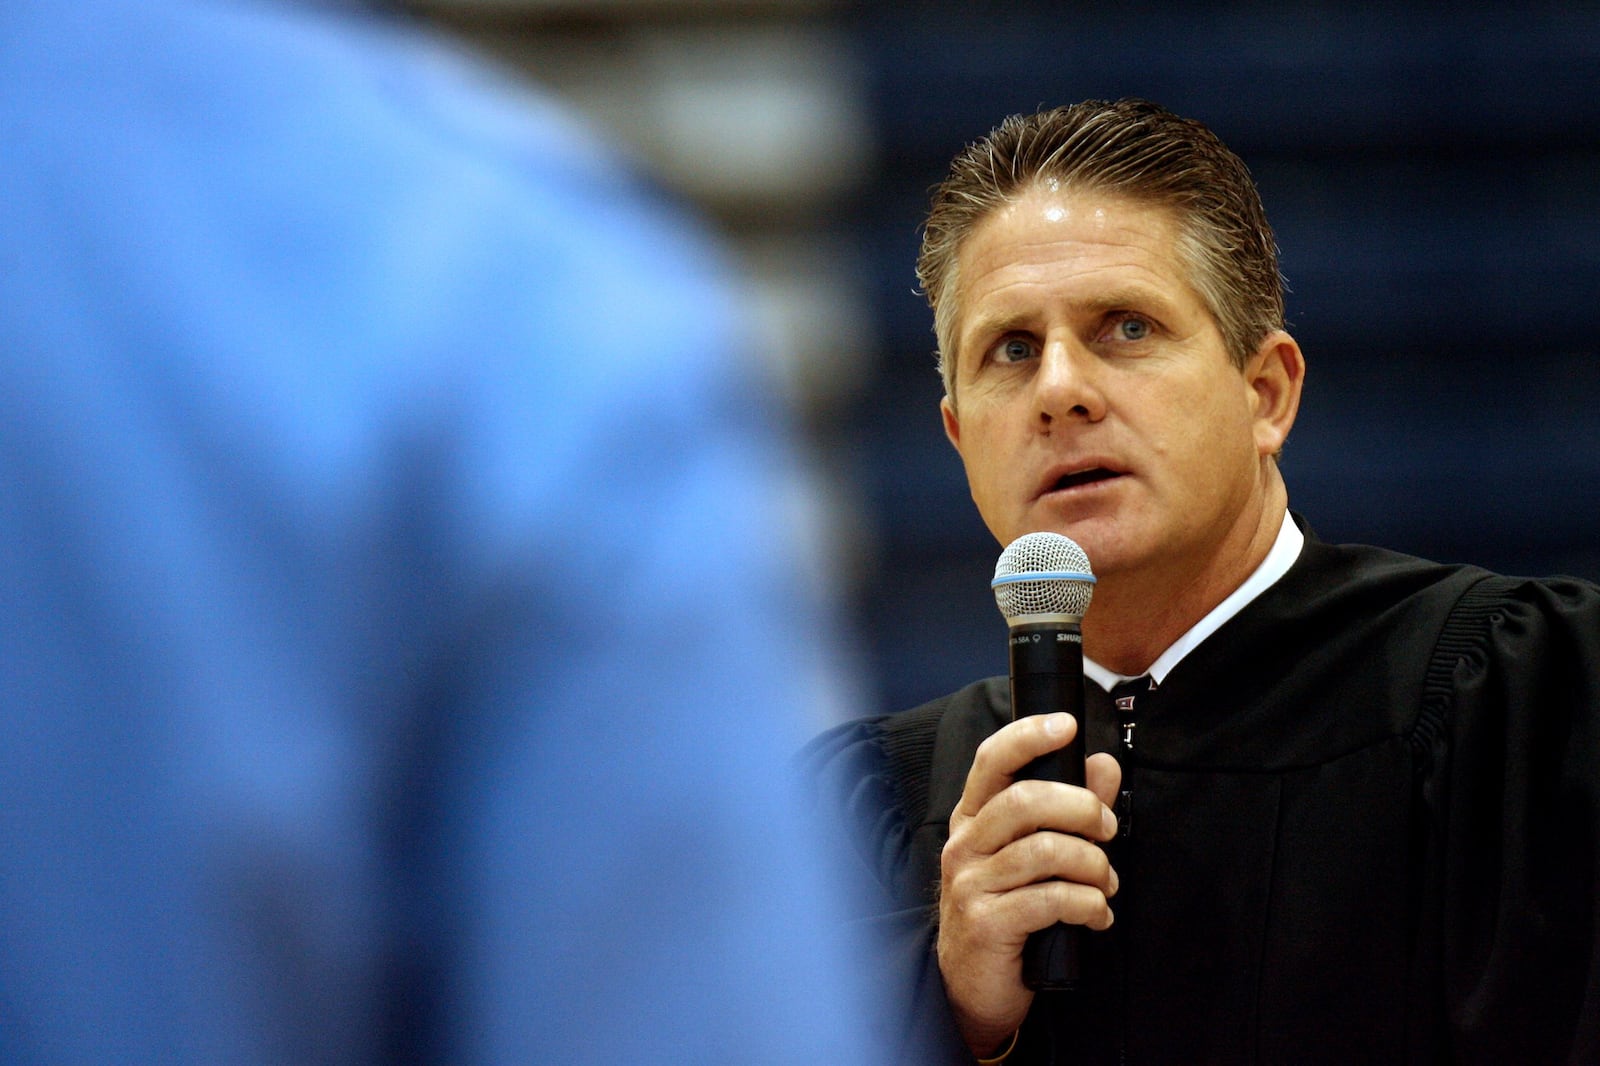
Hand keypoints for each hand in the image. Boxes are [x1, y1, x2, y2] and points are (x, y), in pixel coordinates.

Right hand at [936, 712, 1120, 1056]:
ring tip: (1107, 883)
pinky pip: (1050, 899)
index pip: (991, 761)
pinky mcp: (987, 922)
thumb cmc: (1007, 913)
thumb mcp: (1035, 858)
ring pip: (1045, 851)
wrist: (973, 989)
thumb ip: (1070, 809)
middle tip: (1107, 828)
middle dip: (1082, 808)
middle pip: (1026, 800)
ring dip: (1093, 865)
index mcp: (973, 819)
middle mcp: (965, 845)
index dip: (1028, 736)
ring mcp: (971, 884)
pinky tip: (1098, 915)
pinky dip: (1088, 904)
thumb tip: (1103, 764)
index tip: (1068, 725)